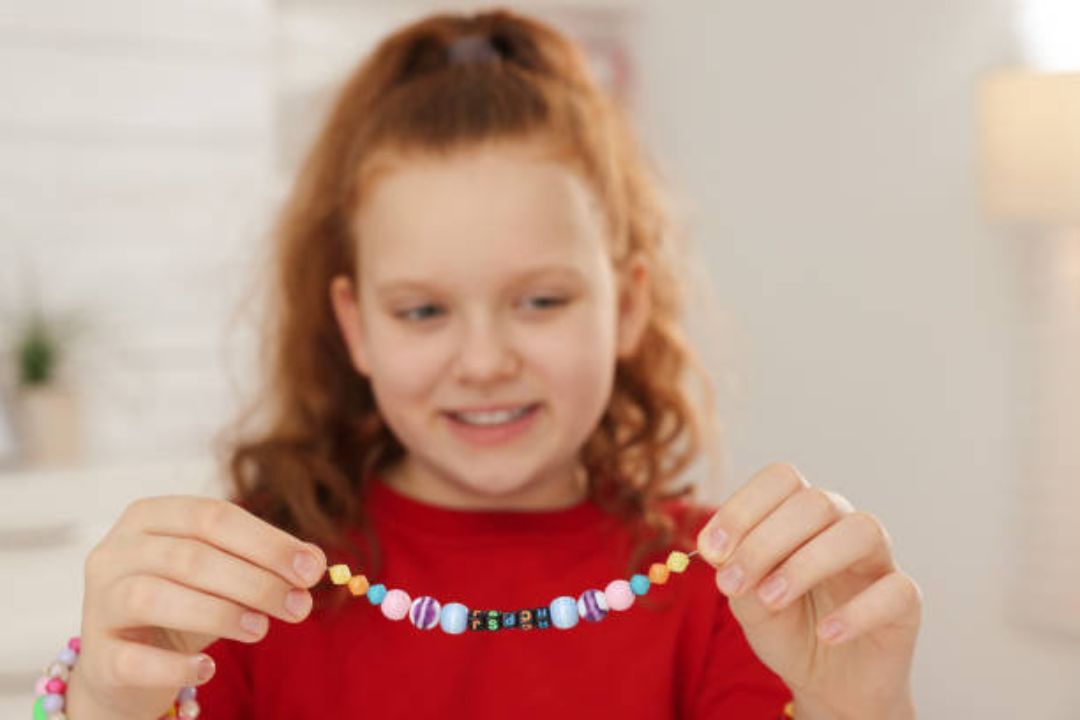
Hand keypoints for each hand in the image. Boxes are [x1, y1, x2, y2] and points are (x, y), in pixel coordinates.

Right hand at [69, 495, 326, 719]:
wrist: (127, 666)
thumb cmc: (185, 603)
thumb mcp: (226, 575)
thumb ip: (264, 563)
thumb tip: (315, 562)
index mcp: (150, 516)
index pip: (214, 517)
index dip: (268, 542)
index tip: (313, 569)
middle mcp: (116, 552)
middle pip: (190, 557)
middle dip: (255, 581)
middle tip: (300, 606)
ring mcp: (99, 602)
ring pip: (155, 597)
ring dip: (219, 613)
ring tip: (261, 629)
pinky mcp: (97, 655)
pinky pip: (133, 659)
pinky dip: (175, 665)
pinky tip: (208, 668)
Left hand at [696, 463, 921, 718]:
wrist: (827, 683)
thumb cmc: (787, 627)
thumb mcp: (748, 603)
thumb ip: (735, 573)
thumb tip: (719, 551)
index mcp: (801, 515)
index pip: (781, 480)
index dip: (743, 507)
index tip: (711, 549)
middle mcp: (842, 525)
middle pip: (815, 502)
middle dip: (765, 541)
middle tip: (732, 584)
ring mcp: (878, 559)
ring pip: (861, 531)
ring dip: (808, 563)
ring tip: (773, 600)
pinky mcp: (906, 600)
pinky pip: (896, 590)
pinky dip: (858, 611)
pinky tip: (826, 634)